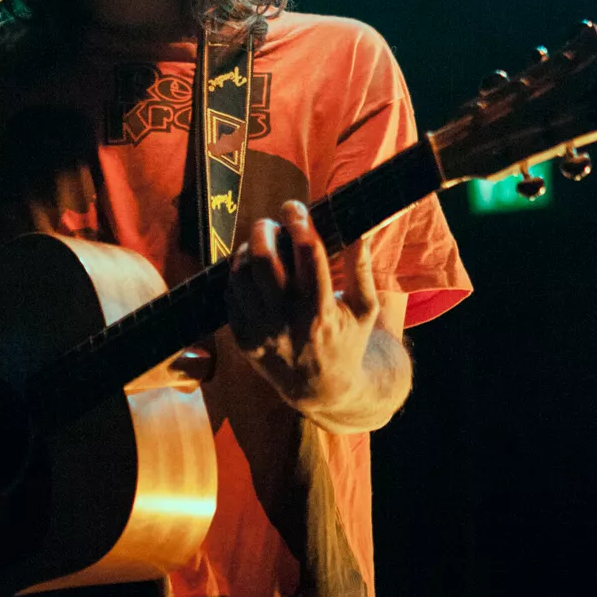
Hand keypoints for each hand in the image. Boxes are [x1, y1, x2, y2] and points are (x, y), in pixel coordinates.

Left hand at [225, 199, 379, 419]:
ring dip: (247, 250)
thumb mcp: (365, 309)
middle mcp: (287, 321)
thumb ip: (362, 269)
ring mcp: (261, 332)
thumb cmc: (347, 340)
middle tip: (272, 223)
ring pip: (241, 276)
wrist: (320, 389)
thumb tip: (362, 229)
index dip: (299, 222)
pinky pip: (231, 296)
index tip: (295, 207)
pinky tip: (251, 269)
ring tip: (260, 244)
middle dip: (265, 230)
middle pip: (264, 260)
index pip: (308, 253)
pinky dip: (238, 276)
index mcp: (321, 310)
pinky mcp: (243, 339)